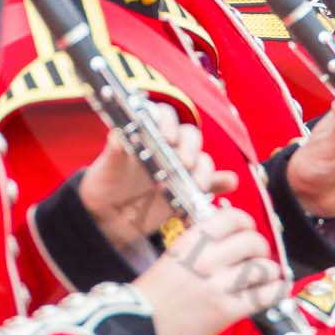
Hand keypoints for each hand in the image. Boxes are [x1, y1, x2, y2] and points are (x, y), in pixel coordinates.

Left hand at [80, 104, 234, 249]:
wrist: (109, 219)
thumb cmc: (104, 186)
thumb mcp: (105, 169)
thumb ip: (113, 151)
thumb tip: (118, 135)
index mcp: (147, 134)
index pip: (164, 115)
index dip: (168, 122)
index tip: (166, 138)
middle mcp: (167, 147)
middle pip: (189, 136)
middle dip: (190, 147)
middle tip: (183, 163)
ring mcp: (179, 168)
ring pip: (202, 159)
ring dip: (205, 169)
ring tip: (197, 184)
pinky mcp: (187, 189)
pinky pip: (211, 183)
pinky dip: (221, 182)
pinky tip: (229, 183)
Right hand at [135, 208, 284, 334]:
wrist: (140, 326)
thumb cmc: (154, 293)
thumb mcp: (174, 255)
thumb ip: (202, 244)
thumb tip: (231, 236)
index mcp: (192, 241)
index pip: (233, 218)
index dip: (246, 223)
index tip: (248, 230)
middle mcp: (207, 260)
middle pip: (253, 241)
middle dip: (261, 248)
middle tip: (258, 255)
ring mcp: (218, 286)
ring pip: (263, 268)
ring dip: (269, 271)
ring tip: (264, 276)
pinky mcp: (226, 312)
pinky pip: (263, 297)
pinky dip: (275, 291)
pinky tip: (275, 289)